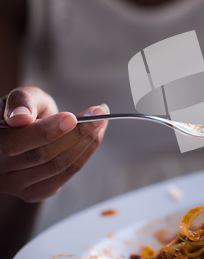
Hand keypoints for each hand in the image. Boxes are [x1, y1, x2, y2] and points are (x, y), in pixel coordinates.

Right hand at [0, 86, 108, 201]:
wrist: (25, 129)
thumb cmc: (24, 110)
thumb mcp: (22, 97)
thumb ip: (21, 101)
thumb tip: (22, 117)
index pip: (17, 142)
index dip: (47, 131)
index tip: (72, 117)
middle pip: (43, 156)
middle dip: (77, 133)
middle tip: (100, 114)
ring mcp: (14, 185)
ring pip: (58, 167)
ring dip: (86, 143)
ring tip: (101, 122)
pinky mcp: (33, 192)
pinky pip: (65, 176)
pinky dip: (85, 154)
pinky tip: (94, 137)